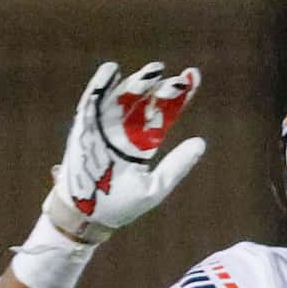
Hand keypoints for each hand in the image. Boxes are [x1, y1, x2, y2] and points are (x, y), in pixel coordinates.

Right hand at [47, 61, 205, 241]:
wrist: (88, 217)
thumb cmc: (122, 205)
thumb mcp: (156, 186)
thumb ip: (177, 165)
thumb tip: (201, 143)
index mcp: (145, 143)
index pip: (166, 113)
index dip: (179, 95)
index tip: (194, 75)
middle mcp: (127, 131)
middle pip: (147, 102)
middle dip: (161, 87)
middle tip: (176, 79)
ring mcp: (105, 127)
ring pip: (124, 97)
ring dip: (138, 83)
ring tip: (154, 71)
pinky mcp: (84, 128)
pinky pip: (91, 102)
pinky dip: (100, 86)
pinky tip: (112, 70)